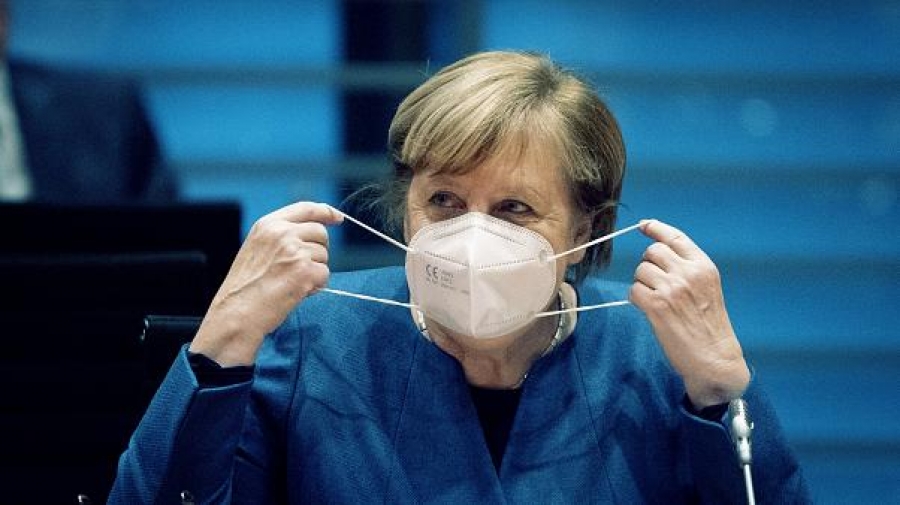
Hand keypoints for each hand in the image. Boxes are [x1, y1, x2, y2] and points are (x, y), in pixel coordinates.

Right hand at [189, 202, 342, 365]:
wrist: (237, 313)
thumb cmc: (245, 287)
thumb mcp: (256, 249)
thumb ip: (280, 237)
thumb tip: (312, 234)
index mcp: (268, 225)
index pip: (305, 208)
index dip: (325, 212)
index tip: (337, 218)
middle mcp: (282, 233)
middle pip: (320, 233)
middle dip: (317, 250)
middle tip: (300, 269)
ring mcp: (294, 251)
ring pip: (323, 255)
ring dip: (315, 270)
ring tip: (291, 283)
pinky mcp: (305, 271)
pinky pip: (325, 274)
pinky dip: (316, 285)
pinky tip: (297, 292)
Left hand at [629, 219, 749, 408]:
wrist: (714, 359)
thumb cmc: (709, 327)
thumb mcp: (708, 288)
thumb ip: (688, 269)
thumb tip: (657, 252)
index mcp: (704, 266)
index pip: (675, 237)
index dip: (656, 228)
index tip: (644, 225)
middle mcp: (689, 273)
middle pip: (652, 252)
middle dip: (648, 265)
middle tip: (655, 284)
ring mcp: (672, 288)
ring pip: (640, 271)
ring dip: (642, 284)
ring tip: (656, 301)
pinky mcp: (657, 305)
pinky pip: (633, 291)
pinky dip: (636, 299)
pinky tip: (648, 310)